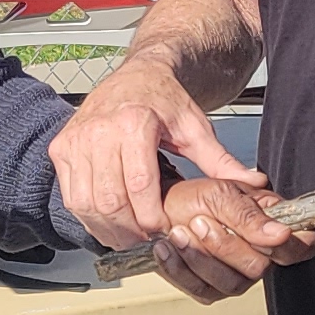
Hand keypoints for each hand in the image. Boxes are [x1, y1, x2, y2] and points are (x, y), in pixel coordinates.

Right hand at [50, 58, 257, 247]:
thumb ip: (220, 161)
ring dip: (108, 229)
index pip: (139, 187)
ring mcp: (76, 139)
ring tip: (130, 235)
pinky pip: (71, 196)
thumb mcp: (196, 127)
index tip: (166, 232)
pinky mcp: (61, 148)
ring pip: (86, 204)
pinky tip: (109, 222)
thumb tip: (253, 185)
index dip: (152, 218)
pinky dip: (89, 217)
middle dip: (130, 230)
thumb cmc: (164, 99)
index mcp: (134, 122)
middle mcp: (99, 129)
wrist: (136, 74)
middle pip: (110, 201)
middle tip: (149, 240)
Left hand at [148, 175, 313, 301]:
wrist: (157, 207)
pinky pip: (201, 290)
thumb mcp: (220, 194)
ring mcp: (234, 276)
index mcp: (271, 226)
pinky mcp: (209, 289)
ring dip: (198, 256)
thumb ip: (250, 216)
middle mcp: (258, 255)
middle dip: (224, 245)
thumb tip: (282, 234)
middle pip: (258, 268)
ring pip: (230, 284)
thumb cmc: (193, 196)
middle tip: (200, 221)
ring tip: (178, 231)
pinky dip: (180, 268)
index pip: (300, 246)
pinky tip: (168, 247)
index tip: (271, 236)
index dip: (292, 245)